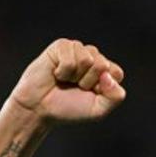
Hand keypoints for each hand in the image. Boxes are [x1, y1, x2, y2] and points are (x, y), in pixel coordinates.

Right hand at [9, 38, 125, 122]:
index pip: (116, 73)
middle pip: (103, 65)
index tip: (90, 94)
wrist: (39, 108)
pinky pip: (70, 57)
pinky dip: (63, 71)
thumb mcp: (98, 110)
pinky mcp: (62, 46)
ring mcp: (78, 50)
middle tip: (74, 87)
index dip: (103, 88)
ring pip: (87, 60)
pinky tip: (56, 73)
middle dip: (88, 82)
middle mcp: (93, 58)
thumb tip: (109, 75)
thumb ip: (115, 97)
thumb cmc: (68, 108)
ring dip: (74, 76)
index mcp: (105, 72)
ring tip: (65, 80)